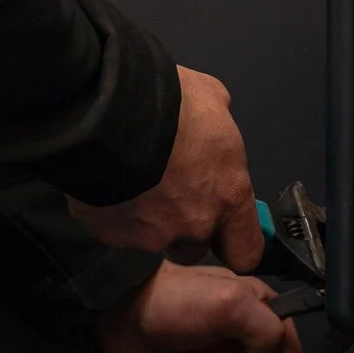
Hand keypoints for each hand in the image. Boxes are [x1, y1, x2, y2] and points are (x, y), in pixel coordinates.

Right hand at [70, 67, 265, 270]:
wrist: (112, 112)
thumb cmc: (172, 103)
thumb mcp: (213, 100)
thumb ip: (220, 134)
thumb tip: (214, 134)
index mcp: (229, 196)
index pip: (246, 251)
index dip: (235, 244)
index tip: (225, 235)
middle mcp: (195, 226)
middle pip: (192, 249)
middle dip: (182, 230)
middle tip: (166, 195)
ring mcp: (151, 236)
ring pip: (151, 240)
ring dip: (146, 220)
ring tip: (129, 182)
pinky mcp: (112, 234)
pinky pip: (116, 229)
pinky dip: (114, 212)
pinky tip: (107, 182)